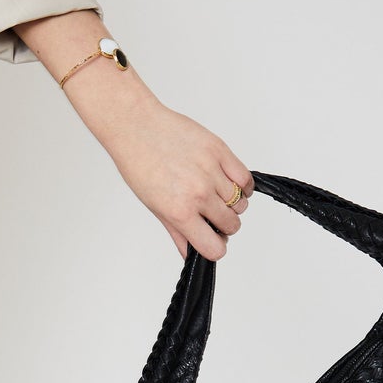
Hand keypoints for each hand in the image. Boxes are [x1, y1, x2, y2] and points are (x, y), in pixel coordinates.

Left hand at [92, 91, 253, 260]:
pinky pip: (245, 178)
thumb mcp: (155, 207)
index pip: (214, 248)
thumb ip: (178, 233)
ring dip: (232, 203)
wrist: (137, 127)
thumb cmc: (139, 164)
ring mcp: (211, 172)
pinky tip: (229, 183)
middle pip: (231, 225)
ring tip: (216, 194)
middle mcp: (199, 194)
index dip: (214, 246)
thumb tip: (191, 254)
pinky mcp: (219, 151)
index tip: (210, 238)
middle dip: (224, 225)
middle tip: (211, 214)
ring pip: (241, 203)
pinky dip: (242, 185)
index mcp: (180, 212)